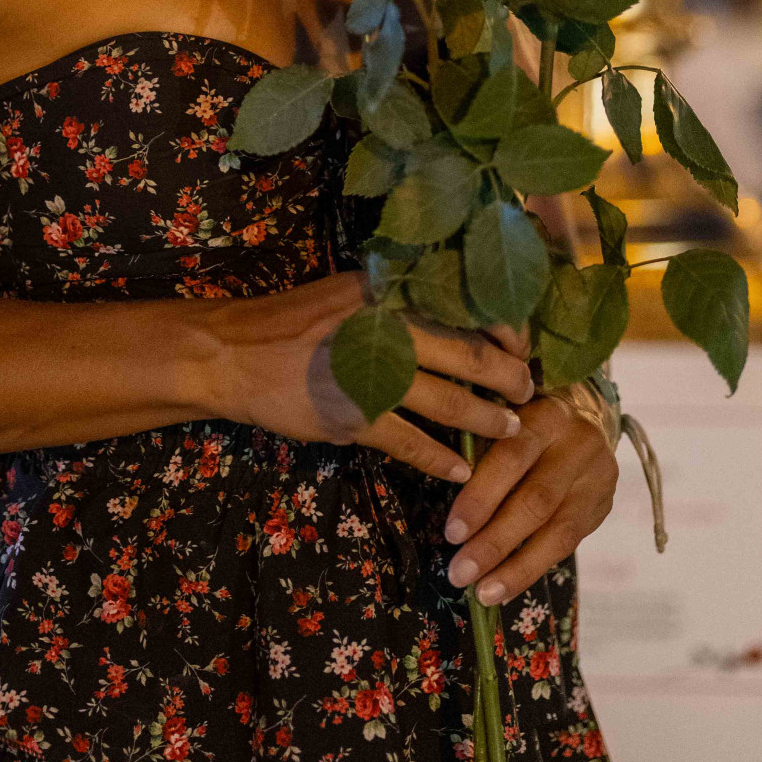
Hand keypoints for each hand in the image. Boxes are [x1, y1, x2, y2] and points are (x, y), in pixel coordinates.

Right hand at [201, 271, 533, 484]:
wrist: (232, 352)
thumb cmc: (294, 321)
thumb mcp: (350, 291)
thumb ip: (399, 300)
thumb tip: (461, 312)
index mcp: (388, 292)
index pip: (466, 307)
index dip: (506, 331)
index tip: (525, 348)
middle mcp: (384, 328)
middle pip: (470, 356)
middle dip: (509, 379)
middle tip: (530, 394)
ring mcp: (369, 375)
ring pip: (448, 402)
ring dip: (486, 420)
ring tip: (510, 430)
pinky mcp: (352, 418)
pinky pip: (411, 443)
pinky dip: (441, 459)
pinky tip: (460, 470)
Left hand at [442, 389, 617, 605]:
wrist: (586, 417)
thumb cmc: (525, 422)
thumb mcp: (505, 421)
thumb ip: (481, 449)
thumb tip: (446, 497)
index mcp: (546, 414)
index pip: (511, 457)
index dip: (480, 497)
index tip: (452, 533)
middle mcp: (578, 444)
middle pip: (536, 500)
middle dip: (495, 542)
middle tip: (460, 573)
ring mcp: (597, 477)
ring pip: (558, 531)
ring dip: (516, 568)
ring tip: (483, 592)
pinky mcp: (603, 505)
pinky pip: (568, 545)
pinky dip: (534, 568)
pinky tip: (506, 587)